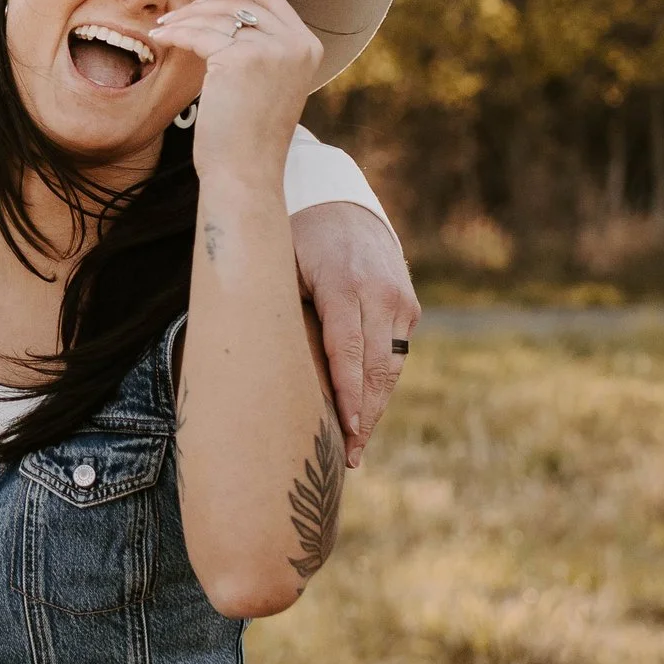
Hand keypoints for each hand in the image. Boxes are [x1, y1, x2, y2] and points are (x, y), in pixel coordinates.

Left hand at [149, 0, 322, 186]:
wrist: (245, 172)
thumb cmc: (250, 135)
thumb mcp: (271, 82)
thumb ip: (262, 48)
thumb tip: (225, 16)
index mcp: (308, 46)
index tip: (205, 5)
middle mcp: (296, 43)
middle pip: (244, 0)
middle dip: (206, 2)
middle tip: (177, 14)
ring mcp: (272, 49)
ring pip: (218, 16)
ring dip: (185, 18)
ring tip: (163, 27)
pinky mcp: (241, 58)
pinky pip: (199, 34)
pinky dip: (176, 33)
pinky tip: (161, 38)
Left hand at [290, 201, 418, 465]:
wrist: (342, 205)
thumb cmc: (296, 239)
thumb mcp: (280, 263)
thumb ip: (277, 307)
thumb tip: (255, 363)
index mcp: (345, 286)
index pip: (349, 353)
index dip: (348, 397)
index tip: (347, 433)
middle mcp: (380, 295)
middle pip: (377, 369)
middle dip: (364, 416)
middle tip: (350, 457)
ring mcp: (399, 301)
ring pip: (391, 367)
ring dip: (375, 406)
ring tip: (356, 444)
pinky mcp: (408, 307)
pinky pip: (395, 354)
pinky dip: (381, 383)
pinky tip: (364, 410)